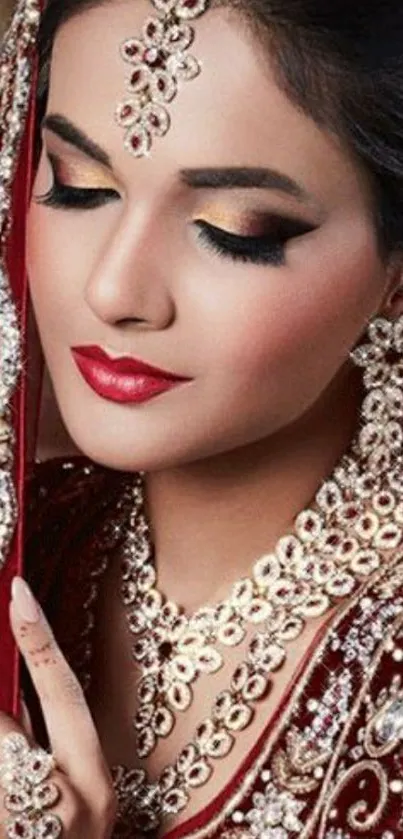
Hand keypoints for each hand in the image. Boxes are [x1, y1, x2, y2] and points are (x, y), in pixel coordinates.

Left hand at [0, 577, 116, 837]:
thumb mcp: (74, 799)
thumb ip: (41, 742)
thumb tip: (14, 691)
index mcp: (94, 786)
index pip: (64, 695)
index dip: (39, 640)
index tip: (16, 588)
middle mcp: (67, 809)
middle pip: (6, 732)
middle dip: (1, 724)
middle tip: (12, 745)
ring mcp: (31, 826)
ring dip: (1, 746)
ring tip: (17, 781)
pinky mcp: (10, 826)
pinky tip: (11, 793)